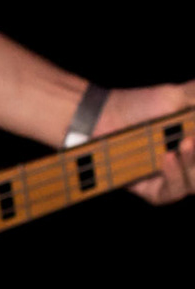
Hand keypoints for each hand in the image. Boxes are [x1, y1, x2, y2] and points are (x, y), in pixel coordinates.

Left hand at [98, 82, 194, 204]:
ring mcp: (177, 180)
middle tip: (194, 139)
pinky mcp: (156, 192)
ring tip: (185, 143)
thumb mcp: (181, 96)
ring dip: (194, 163)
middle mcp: (193, 166)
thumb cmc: (143, 106)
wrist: (104, 116)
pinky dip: (175, 175)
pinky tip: (168, 158)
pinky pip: (172, 192)